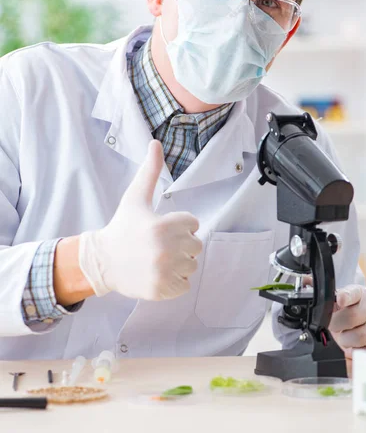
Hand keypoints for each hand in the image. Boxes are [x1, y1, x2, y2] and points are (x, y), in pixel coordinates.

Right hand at [79, 140, 201, 299]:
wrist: (102, 261)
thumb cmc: (122, 227)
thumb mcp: (135, 197)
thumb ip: (150, 171)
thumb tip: (155, 142)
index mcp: (163, 225)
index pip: (193, 224)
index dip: (179, 225)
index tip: (161, 227)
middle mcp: (166, 249)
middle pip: (196, 246)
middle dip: (182, 245)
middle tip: (159, 244)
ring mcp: (164, 271)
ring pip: (192, 266)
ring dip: (179, 264)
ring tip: (158, 259)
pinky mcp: (161, 290)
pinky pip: (185, 285)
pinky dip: (175, 282)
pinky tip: (158, 273)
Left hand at [329, 285, 365, 358]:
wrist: (360, 324)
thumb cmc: (344, 313)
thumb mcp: (334, 303)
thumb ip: (323, 298)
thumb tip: (307, 284)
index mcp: (358, 293)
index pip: (352, 293)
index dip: (345, 296)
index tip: (339, 300)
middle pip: (353, 317)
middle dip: (337, 325)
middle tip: (333, 327)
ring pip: (361, 336)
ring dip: (347, 340)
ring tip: (343, 337)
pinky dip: (357, 351)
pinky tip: (353, 346)